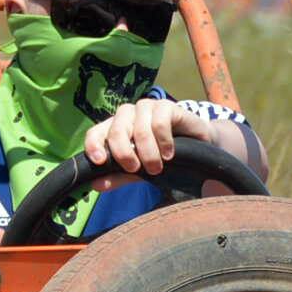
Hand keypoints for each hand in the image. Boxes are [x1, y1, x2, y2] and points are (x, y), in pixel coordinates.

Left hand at [83, 97, 210, 177]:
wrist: (198, 146)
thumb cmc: (163, 157)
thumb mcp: (139, 170)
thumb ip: (118, 176)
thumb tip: (96, 185)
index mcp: (115, 128)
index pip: (95, 132)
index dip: (94, 145)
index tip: (100, 161)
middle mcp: (128, 115)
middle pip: (116, 130)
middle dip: (124, 153)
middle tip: (136, 169)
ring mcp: (147, 108)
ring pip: (139, 128)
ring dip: (147, 152)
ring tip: (157, 167)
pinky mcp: (167, 106)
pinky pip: (159, 122)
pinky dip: (163, 142)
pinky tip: (170, 154)